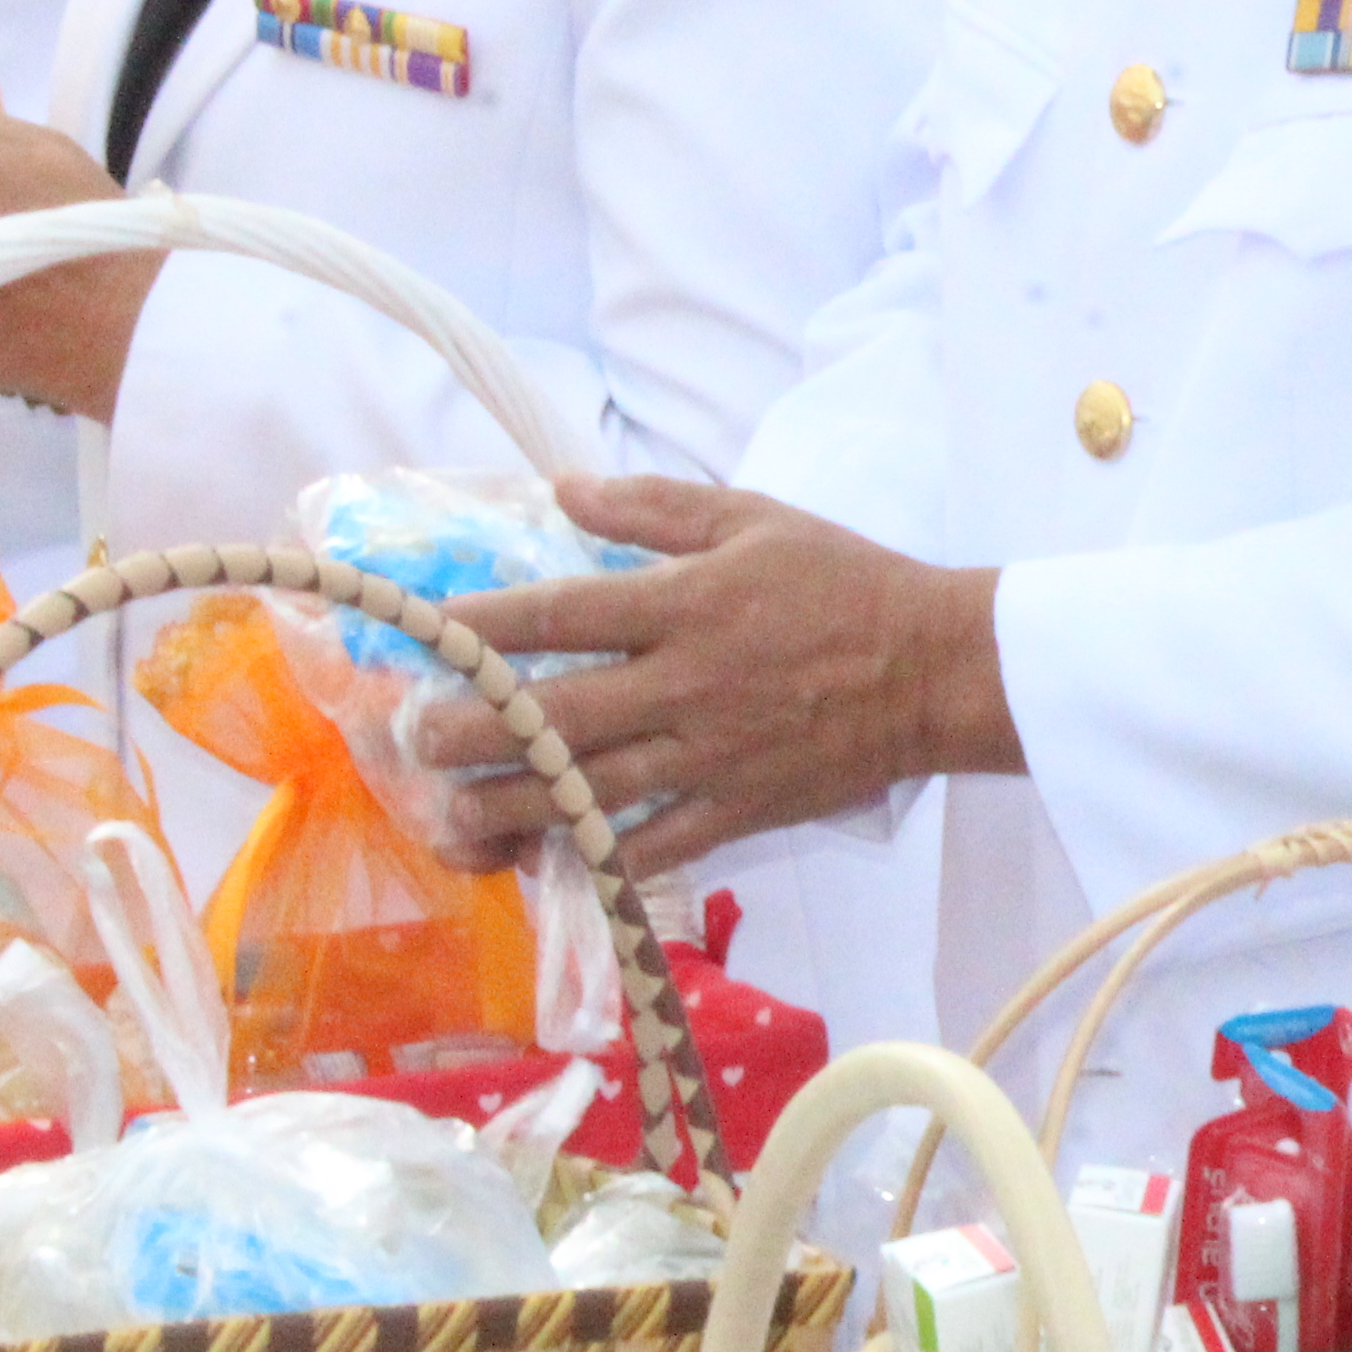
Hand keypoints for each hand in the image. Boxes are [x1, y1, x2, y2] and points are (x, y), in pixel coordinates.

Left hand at [429, 476, 1016, 876]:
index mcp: (687, 604)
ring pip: (590, 792)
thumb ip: (655, 507)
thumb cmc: (846, 583)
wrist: (937, 669)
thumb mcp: (755, 517)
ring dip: (513, 808)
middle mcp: (686, 684)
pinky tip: (549, 862)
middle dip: (474, 731)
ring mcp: (711, 756)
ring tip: (453, 817)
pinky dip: (600, 859)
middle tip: (415, 741)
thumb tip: (564, 490)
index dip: (482, 624)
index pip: (561, 614)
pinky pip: (657, 845)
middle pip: (556, 716)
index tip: (422, 631)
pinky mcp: (740, 809)